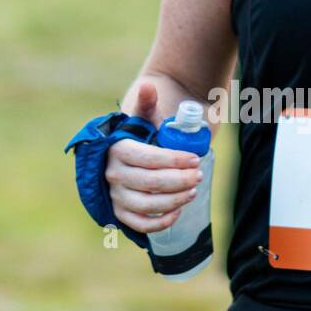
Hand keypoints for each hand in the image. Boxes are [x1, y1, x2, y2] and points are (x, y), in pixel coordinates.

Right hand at [106, 82, 202, 232]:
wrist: (127, 152)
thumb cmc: (139, 134)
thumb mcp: (142, 116)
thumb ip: (146, 102)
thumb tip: (148, 86)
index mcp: (118, 149)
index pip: (148, 159)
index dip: (174, 161)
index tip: (195, 159)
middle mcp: (113, 174)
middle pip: (150, 183)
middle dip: (179, 181)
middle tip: (198, 175)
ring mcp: (115, 195)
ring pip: (146, 205)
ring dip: (174, 201)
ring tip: (193, 191)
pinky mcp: (120, 212)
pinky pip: (139, 224)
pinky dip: (160, 222)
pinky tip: (178, 212)